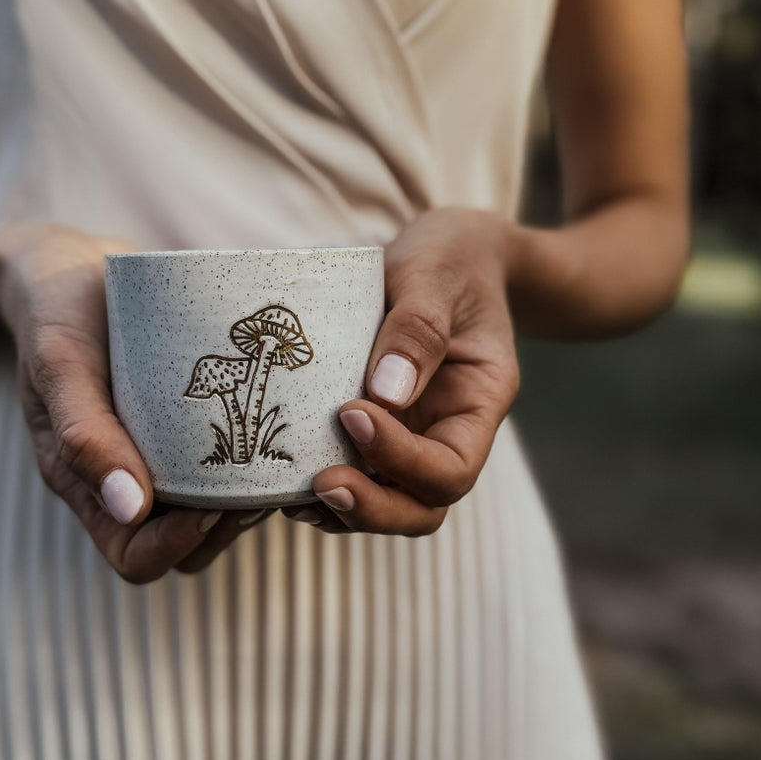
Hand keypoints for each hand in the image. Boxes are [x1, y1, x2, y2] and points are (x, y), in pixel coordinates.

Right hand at [0, 224, 267, 581]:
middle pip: (183, 545)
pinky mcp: (183, 422)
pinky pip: (217, 461)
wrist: (70, 269)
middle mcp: (126, 477)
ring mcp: (157, 451)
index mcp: (86, 483)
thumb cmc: (56, 316)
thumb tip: (132, 509)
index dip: (176, 546)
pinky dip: (250, 459)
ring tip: (274, 460)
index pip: (135, 556)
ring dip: (244, 499)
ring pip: (208, 510)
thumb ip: (85, 436)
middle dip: (224, 527)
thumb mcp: (60, 367)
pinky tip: (275, 426)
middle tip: (259, 482)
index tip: (213, 507)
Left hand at [283, 209, 520, 534]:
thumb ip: (418, 330)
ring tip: (289, 492)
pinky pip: (354, 471)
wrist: (450, 252)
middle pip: (421, 506)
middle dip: (370, 506)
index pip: (452, 467)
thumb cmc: (450, 258)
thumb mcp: (436, 276)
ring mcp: (410, 435)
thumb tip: (385, 395)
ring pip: (386, 500)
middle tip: (319, 484)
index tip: (351, 413)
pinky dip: (320, 486)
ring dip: (340, 508)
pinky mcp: (374, 427)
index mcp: (479, 403)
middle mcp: (446, 432)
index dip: (402, 459)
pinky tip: (281, 474)